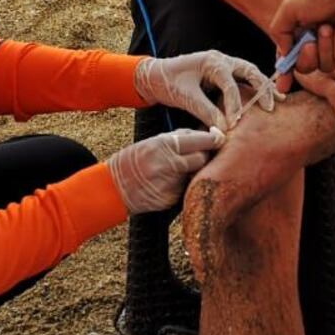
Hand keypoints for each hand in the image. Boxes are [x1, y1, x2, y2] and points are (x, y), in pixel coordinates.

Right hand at [107, 127, 223, 212]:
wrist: (114, 188)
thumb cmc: (133, 160)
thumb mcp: (152, 141)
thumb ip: (178, 138)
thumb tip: (204, 134)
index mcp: (164, 146)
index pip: (200, 141)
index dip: (214, 138)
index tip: (220, 136)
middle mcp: (170, 165)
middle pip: (202, 159)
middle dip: (204, 155)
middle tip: (200, 153)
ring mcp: (171, 184)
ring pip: (195, 175)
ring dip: (192, 171)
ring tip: (176, 169)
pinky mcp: (171, 199)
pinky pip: (185, 188)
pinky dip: (182, 184)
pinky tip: (169, 182)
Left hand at [135, 50, 278, 131]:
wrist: (154, 76)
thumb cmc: (167, 82)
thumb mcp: (186, 98)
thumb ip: (206, 112)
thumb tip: (224, 131)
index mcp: (212, 61)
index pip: (230, 84)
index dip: (234, 105)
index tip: (235, 124)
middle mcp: (221, 60)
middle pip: (250, 71)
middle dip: (262, 89)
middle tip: (269, 108)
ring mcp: (224, 65)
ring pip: (250, 73)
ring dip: (263, 87)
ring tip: (277, 102)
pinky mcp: (223, 74)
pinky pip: (244, 80)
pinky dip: (255, 89)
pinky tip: (265, 101)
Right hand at [270, 0, 334, 74]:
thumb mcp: (289, 8)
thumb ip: (280, 33)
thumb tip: (283, 55)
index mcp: (296, 30)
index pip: (287, 58)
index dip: (284, 74)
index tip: (281, 88)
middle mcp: (313, 39)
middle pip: (306, 67)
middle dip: (308, 56)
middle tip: (311, 41)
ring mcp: (332, 43)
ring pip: (326, 65)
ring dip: (327, 45)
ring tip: (330, 25)